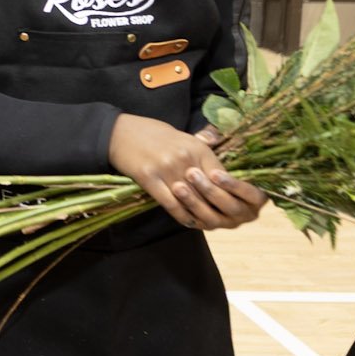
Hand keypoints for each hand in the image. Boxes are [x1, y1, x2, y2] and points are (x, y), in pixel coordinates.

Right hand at [108, 116, 266, 230]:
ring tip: (206, 223)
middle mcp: (184, 158)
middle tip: (223, 220)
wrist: (121, 132)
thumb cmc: (155, 135)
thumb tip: (224, 174)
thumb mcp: (186, 138)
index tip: (233, 205)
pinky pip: (170, 204)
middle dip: (215, 208)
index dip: (228, 194)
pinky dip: (181, 216)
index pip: (221, 177)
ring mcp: (165, 168)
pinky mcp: (148, 178)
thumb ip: (205, 154)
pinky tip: (187, 221)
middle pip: (207, 192)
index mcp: (197, 148)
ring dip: (199, 215)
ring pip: (190, 200)